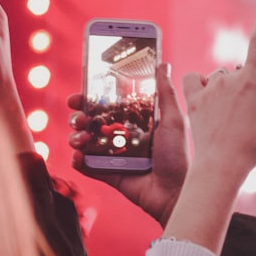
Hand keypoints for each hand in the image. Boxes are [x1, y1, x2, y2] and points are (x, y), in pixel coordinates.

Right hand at [68, 63, 188, 225]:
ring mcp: (114, 156)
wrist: (176, 192)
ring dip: (77, 137)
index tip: (80, 93)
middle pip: (92, 121)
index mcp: (137, 121)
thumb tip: (163, 63)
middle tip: (79, 116)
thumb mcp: (174, 120)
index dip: (92, 98)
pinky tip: (78, 156)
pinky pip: (88, 166)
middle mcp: (123, 136)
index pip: (109, 105)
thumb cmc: (179, 156)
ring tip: (82, 138)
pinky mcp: (109, 174)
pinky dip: (78, 161)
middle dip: (79, 117)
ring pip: (85, 142)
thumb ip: (165, 92)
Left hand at [164, 6, 255, 253]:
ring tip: (232, 109)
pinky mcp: (194, 99)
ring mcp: (210, 87)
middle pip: (241, 68)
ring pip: (220, 76)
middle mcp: (230, 78)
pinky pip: (195, 79)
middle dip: (248, 80)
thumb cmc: (253, 145)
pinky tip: (208, 96)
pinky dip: (201, 84)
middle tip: (254, 103)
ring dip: (226, 85)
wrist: (221, 165)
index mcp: (253, 80)